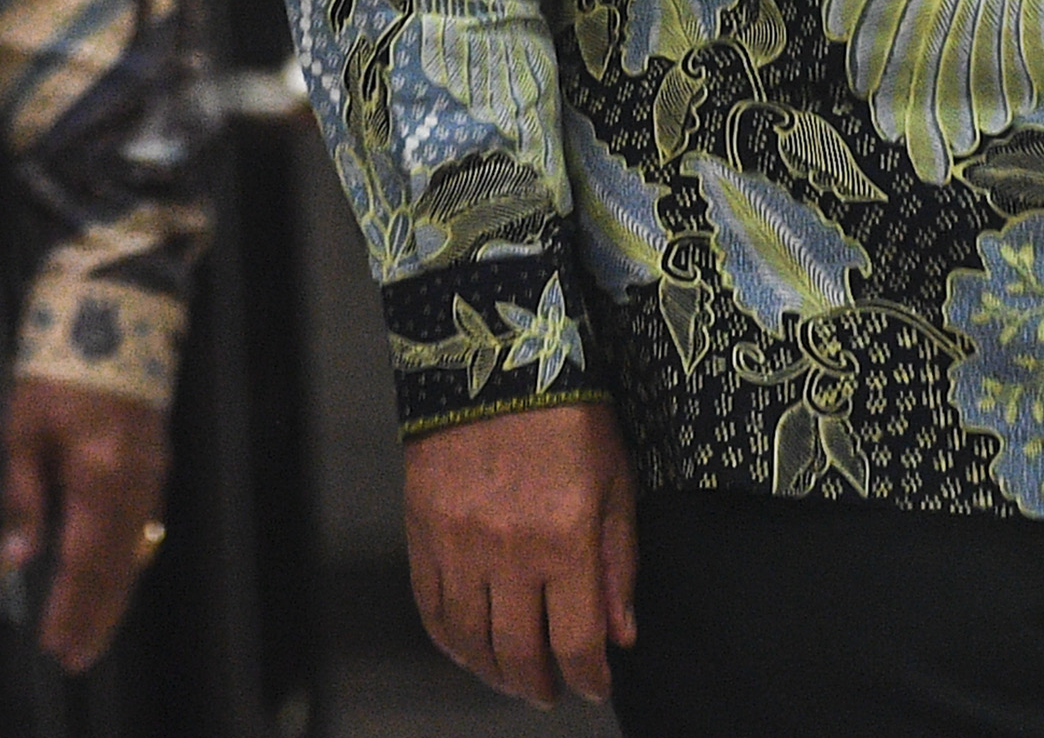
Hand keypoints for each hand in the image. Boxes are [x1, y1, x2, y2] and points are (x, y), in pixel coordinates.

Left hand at [0, 377, 170, 673]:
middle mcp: (133, 485)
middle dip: (94, 617)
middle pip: (115, 569)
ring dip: (114, 598)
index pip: (81, 561)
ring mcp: (151, 476)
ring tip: (94, 634)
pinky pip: (144, 530)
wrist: (114, 315)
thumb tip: (15, 559)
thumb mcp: (24, 427)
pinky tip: (116, 581)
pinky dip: (129, 564)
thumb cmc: (58, 368)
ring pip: (134, 554)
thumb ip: (24, 497)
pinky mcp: (157, 465)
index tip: (52, 644)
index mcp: (97, 477)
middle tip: (76, 658)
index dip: (68, 607)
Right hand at [401, 399, 636, 705]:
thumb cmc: (569, 413)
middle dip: (538, 684)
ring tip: (510, 675)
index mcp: (567, 539)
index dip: (589, 679)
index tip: (595, 686)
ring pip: (470, 638)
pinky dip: (447, 638)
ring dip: (492, 671)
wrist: (498, 354)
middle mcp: (509, 549)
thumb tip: (621, 635)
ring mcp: (458, 540)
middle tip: (549, 689)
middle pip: (518, 652)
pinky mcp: (422, 527)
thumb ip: (618, 564)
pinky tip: (466, 646)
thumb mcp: (615, 482)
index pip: (576, 643)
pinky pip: (429, 604)